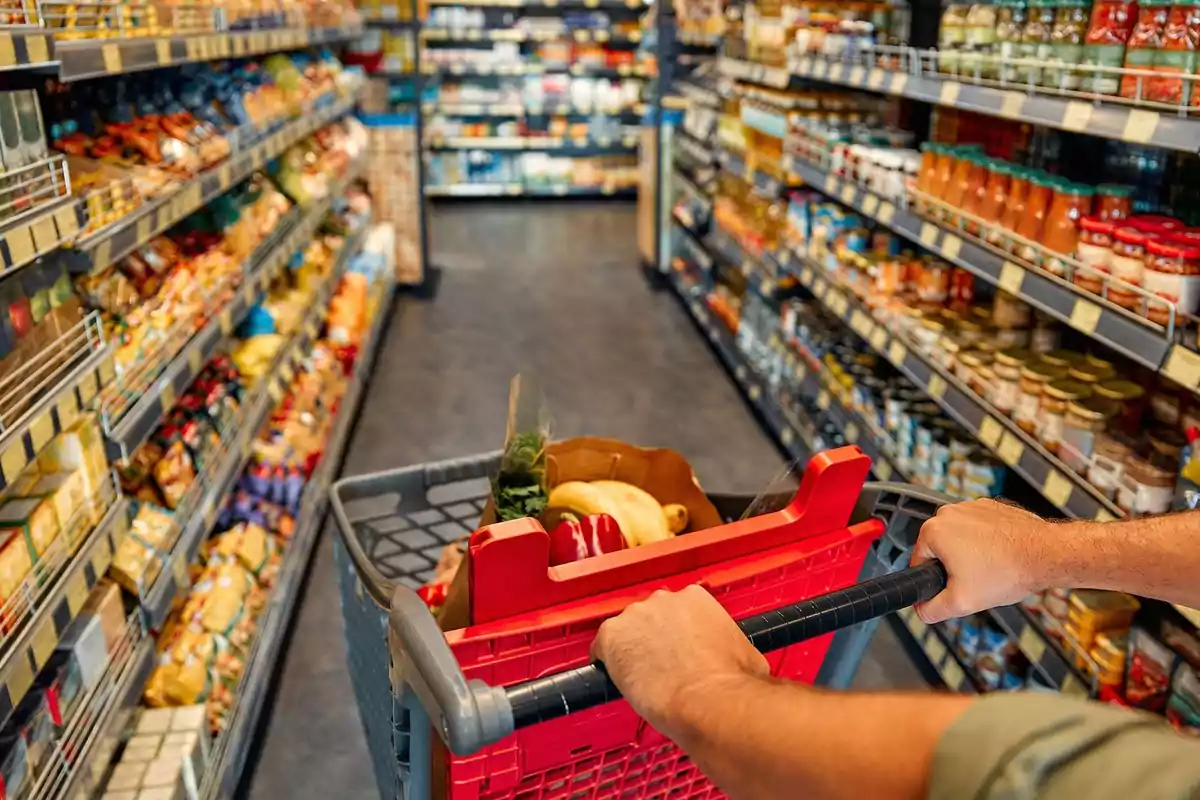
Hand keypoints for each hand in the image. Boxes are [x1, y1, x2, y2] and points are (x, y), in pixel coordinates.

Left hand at [591, 585, 768, 739]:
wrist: (709, 701)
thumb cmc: (732, 683)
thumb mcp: (746, 654)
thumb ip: (731, 646)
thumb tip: (736, 659)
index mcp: (696, 598)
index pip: (677, 610)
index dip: (677, 634)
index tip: (679, 650)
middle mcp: (663, 599)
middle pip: (650, 617)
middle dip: (654, 639)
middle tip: (663, 666)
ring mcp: (635, 616)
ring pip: (627, 631)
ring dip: (632, 650)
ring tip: (643, 678)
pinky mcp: (612, 636)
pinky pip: (602, 647)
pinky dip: (607, 662)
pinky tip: (618, 678)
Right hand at [910, 499, 1053, 623]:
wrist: (1046, 554)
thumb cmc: (1009, 570)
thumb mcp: (961, 603)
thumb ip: (932, 610)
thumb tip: (922, 610)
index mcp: (934, 531)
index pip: (919, 561)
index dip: (934, 581)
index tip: (953, 587)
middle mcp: (949, 513)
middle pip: (940, 549)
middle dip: (954, 566)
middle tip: (975, 580)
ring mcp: (972, 506)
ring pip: (960, 538)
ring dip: (971, 553)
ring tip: (991, 568)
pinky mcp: (991, 507)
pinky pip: (979, 528)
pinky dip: (988, 542)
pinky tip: (1001, 556)